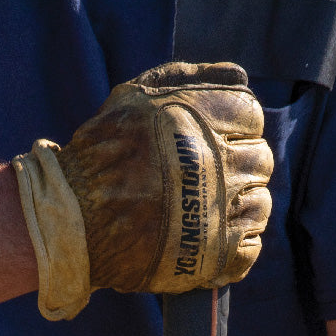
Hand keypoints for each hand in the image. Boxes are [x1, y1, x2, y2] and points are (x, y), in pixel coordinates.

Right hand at [12, 61, 273, 319]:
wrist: (74, 219)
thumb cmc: (103, 154)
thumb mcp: (136, 96)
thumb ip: (190, 79)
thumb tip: (242, 78)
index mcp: (203, 121)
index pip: (251, 116)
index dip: (233, 127)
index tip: (210, 142)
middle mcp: (218, 164)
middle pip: (260, 160)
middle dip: (237, 166)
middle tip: (204, 179)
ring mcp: (220, 212)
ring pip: (260, 203)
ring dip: (240, 204)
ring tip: (206, 209)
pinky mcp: (215, 256)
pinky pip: (250, 247)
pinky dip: (237, 243)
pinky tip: (211, 237)